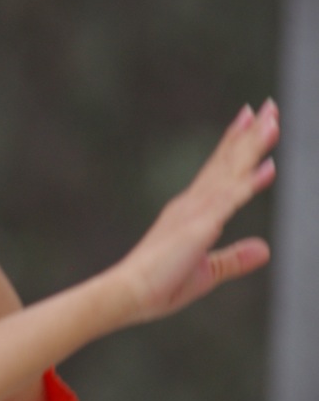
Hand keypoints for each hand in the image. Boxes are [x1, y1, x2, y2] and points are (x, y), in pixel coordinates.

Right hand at [113, 99, 278, 323]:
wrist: (127, 294)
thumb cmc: (158, 287)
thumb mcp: (206, 273)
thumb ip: (234, 259)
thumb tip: (265, 249)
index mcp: (190, 212)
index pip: (218, 172)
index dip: (235, 146)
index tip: (250, 121)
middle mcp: (191, 204)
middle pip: (226, 163)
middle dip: (249, 134)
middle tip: (268, 106)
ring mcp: (195, 213)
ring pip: (230, 173)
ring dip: (253, 147)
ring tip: (272, 120)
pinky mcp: (199, 227)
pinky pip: (230, 201)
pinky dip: (250, 183)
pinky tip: (269, 167)